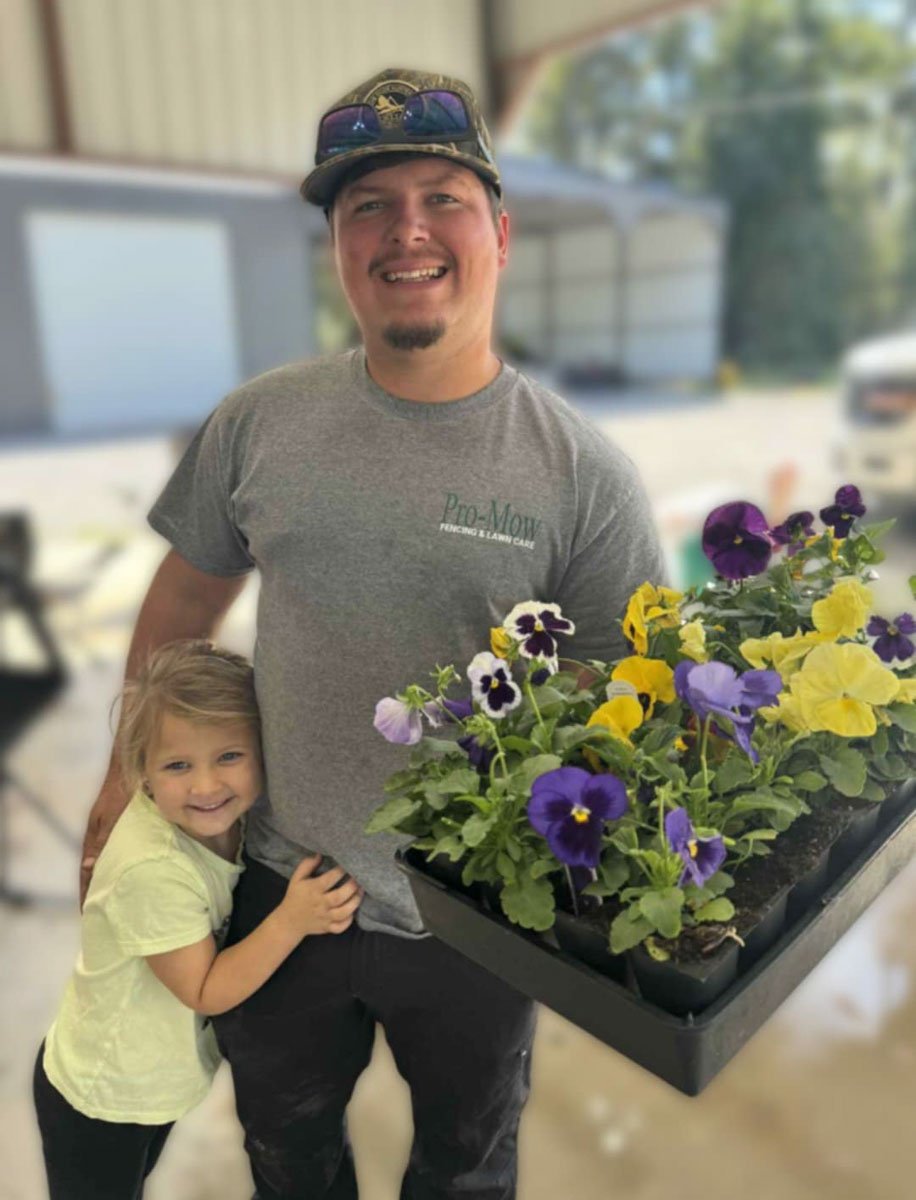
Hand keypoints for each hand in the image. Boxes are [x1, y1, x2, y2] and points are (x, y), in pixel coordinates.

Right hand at [80, 779, 128, 908]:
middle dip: (98, 891)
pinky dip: (124, 866)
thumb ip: (102, 839)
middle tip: (103, 913)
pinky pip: (123, 851)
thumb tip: (88, 866)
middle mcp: (101, 837)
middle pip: (97, 870)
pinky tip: (135, 874)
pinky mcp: (125, 827)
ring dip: (112, 879)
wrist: (132, 767)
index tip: (86, 912)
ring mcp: (112, 832)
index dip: (86, 891)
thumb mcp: (112, 816)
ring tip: (119, 900)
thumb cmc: (121, 790)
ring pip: (110, 862)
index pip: (86, 872)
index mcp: (93, 837)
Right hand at [277, 855, 363, 937]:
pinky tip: (352, 911)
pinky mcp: (327, 928)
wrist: (289, 922)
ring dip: (355, 902)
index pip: (329, 879)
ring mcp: (325, 917)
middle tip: (360, 878)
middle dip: (352, 887)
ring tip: (361, 892)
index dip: (340, 871)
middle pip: (339, 897)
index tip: (348, 864)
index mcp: (313, 890)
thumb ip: (307, 865)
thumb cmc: (295, 896)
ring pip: (343, 912)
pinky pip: (340, 927)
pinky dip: (348, 921)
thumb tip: (320, 854)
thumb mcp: (296, 878)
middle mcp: (320, 904)